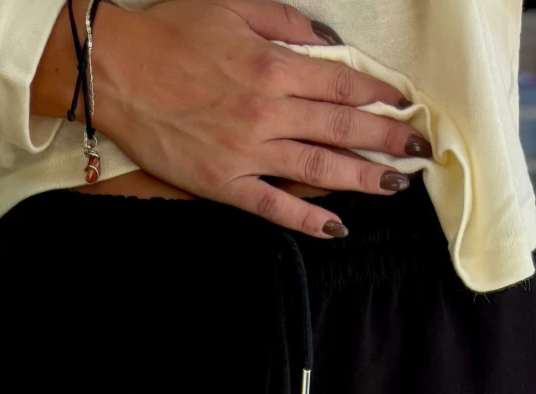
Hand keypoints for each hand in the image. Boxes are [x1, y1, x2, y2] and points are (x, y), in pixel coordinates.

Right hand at [89, 0, 429, 237]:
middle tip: (418, 153)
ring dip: (362, 179)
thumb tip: (328, 40)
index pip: (342, 82)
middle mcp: (268, 110)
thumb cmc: (171, 33)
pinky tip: (337, 229)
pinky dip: (307, 220)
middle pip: (341, 128)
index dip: (378, 95)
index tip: (403, 105)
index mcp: (273, 65)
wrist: (117, 71)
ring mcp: (247, 150)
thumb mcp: (233, 6)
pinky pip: (273, 206)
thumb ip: (286, 22)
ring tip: (394, 187)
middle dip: (385, 140)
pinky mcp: (223, 183)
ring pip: (318, 169)